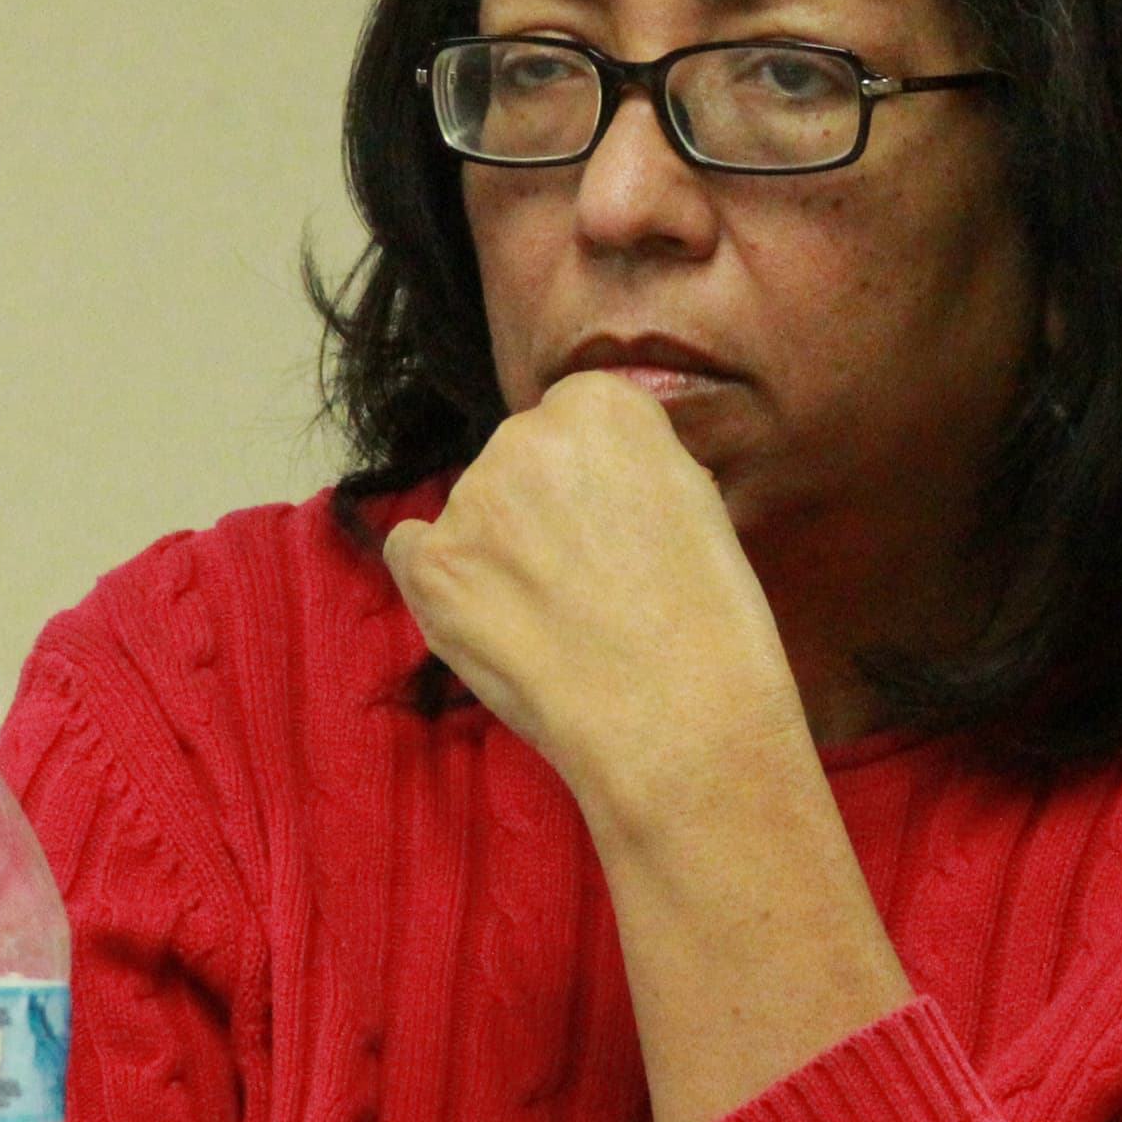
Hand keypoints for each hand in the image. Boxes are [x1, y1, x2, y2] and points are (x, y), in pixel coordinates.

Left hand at [381, 372, 807, 822]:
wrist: (678, 718)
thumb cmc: (709, 618)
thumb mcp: (695, 501)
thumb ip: (632, 465)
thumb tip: (595, 474)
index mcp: (602, 403)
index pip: (576, 416)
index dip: (597, 478)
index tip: (616, 525)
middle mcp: (525, 434)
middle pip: (519, 458)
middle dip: (542, 507)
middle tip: (588, 580)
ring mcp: (469, 501)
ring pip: (474, 511)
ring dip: (501, 550)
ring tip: (556, 621)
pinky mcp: (431, 567)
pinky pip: (412, 550)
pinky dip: (440, 579)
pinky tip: (488, 619)